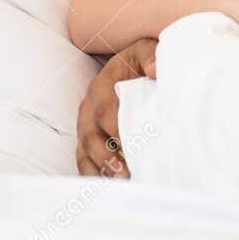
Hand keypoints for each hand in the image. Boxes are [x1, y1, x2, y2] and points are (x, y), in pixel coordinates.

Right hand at [74, 37, 156, 178]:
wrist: (126, 64)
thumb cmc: (139, 61)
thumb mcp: (145, 50)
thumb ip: (150, 56)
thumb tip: (154, 70)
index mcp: (101, 86)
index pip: (106, 112)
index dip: (118, 131)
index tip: (136, 146)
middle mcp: (88, 107)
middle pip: (92, 137)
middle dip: (107, 157)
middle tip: (125, 174)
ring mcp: (85, 126)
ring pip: (85, 152)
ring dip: (100, 170)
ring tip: (119, 185)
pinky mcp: (86, 139)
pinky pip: (84, 161)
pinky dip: (93, 175)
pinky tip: (109, 189)